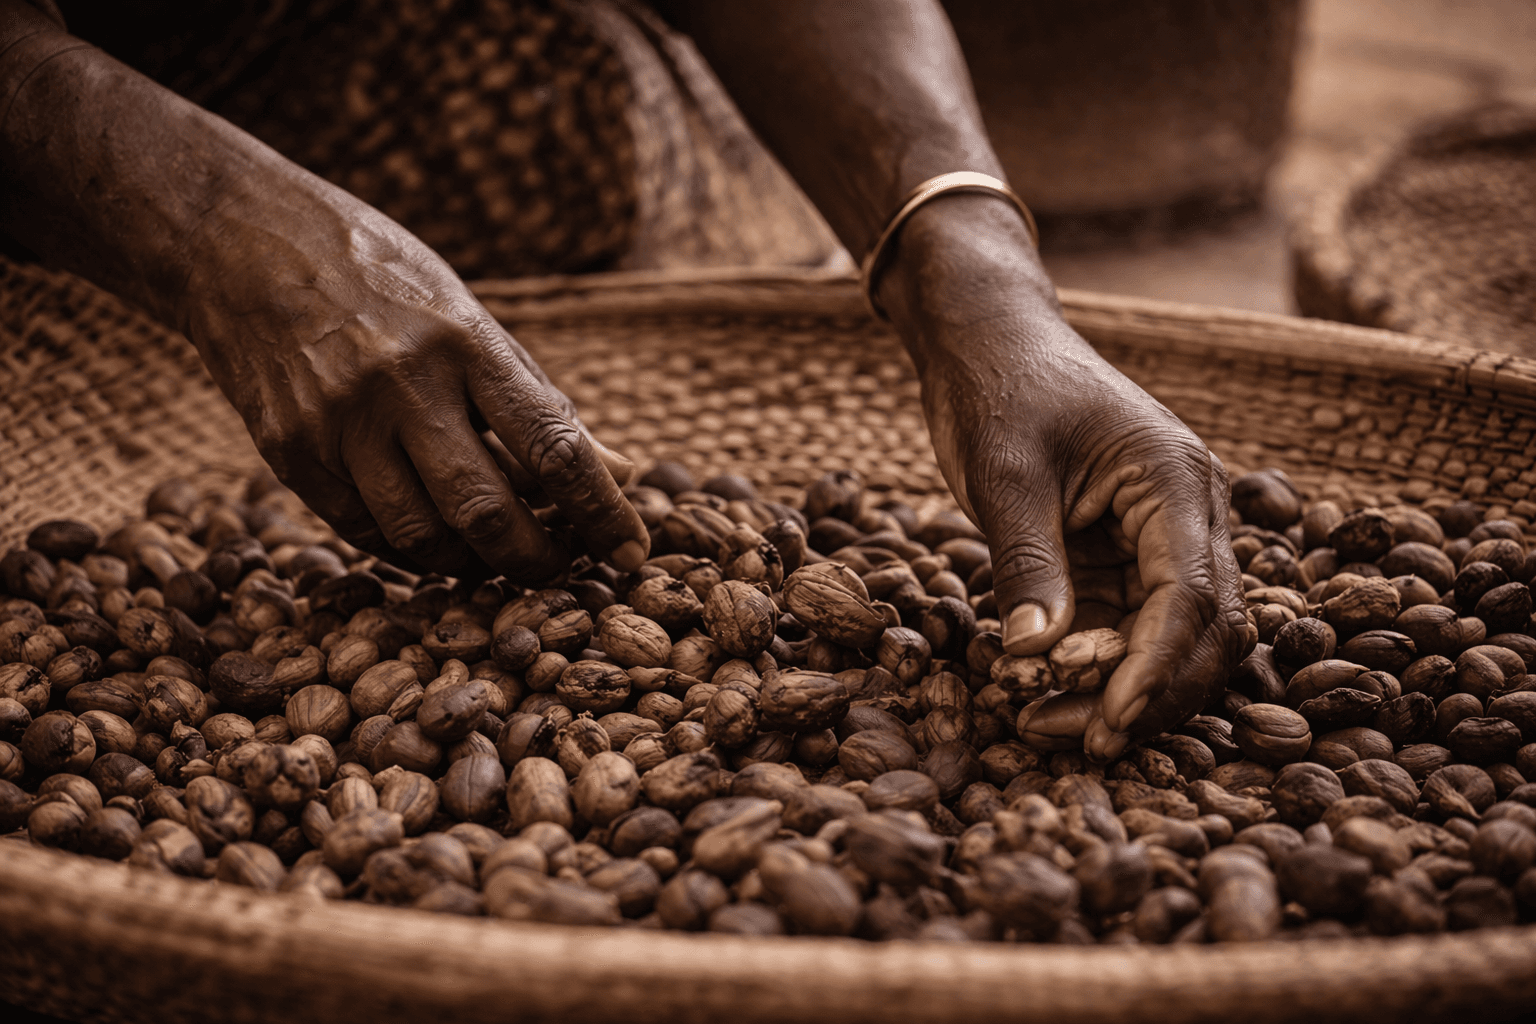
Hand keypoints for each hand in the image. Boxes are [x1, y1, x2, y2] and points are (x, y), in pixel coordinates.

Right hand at [174, 165, 648, 581]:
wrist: (237, 243)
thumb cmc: (379, 278)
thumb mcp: (469, 315)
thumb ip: (537, 398)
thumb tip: (616, 470)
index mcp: (464, 340)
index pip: (555, 446)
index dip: (601, 511)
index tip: (631, 550)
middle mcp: (401, 384)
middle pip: (487, 510)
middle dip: (539, 559)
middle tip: (565, 570)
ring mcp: (338, 422)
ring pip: (422, 537)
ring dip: (475, 565)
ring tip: (501, 557)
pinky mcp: (290, 452)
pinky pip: (364, 532)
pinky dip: (412, 551)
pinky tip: (438, 542)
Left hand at [881, 198, 1248, 758]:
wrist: (989, 342)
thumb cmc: (999, 390)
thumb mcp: (1004, 477)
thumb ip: (1026, 565)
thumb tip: (1035, 658)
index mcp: (1174, 481)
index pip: (1189, 596)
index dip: (1153, 669)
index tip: (1108, 723)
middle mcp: (1187, 512)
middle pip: (1203, 629)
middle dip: (1148, 694)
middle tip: (1080, 742)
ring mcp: (1160, 535)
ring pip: (1172, 636)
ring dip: (1124, 688)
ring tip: (1051, 726)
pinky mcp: (1124, 553)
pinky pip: (1129, 623)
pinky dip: (1098, 664)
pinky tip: (1049, 692)